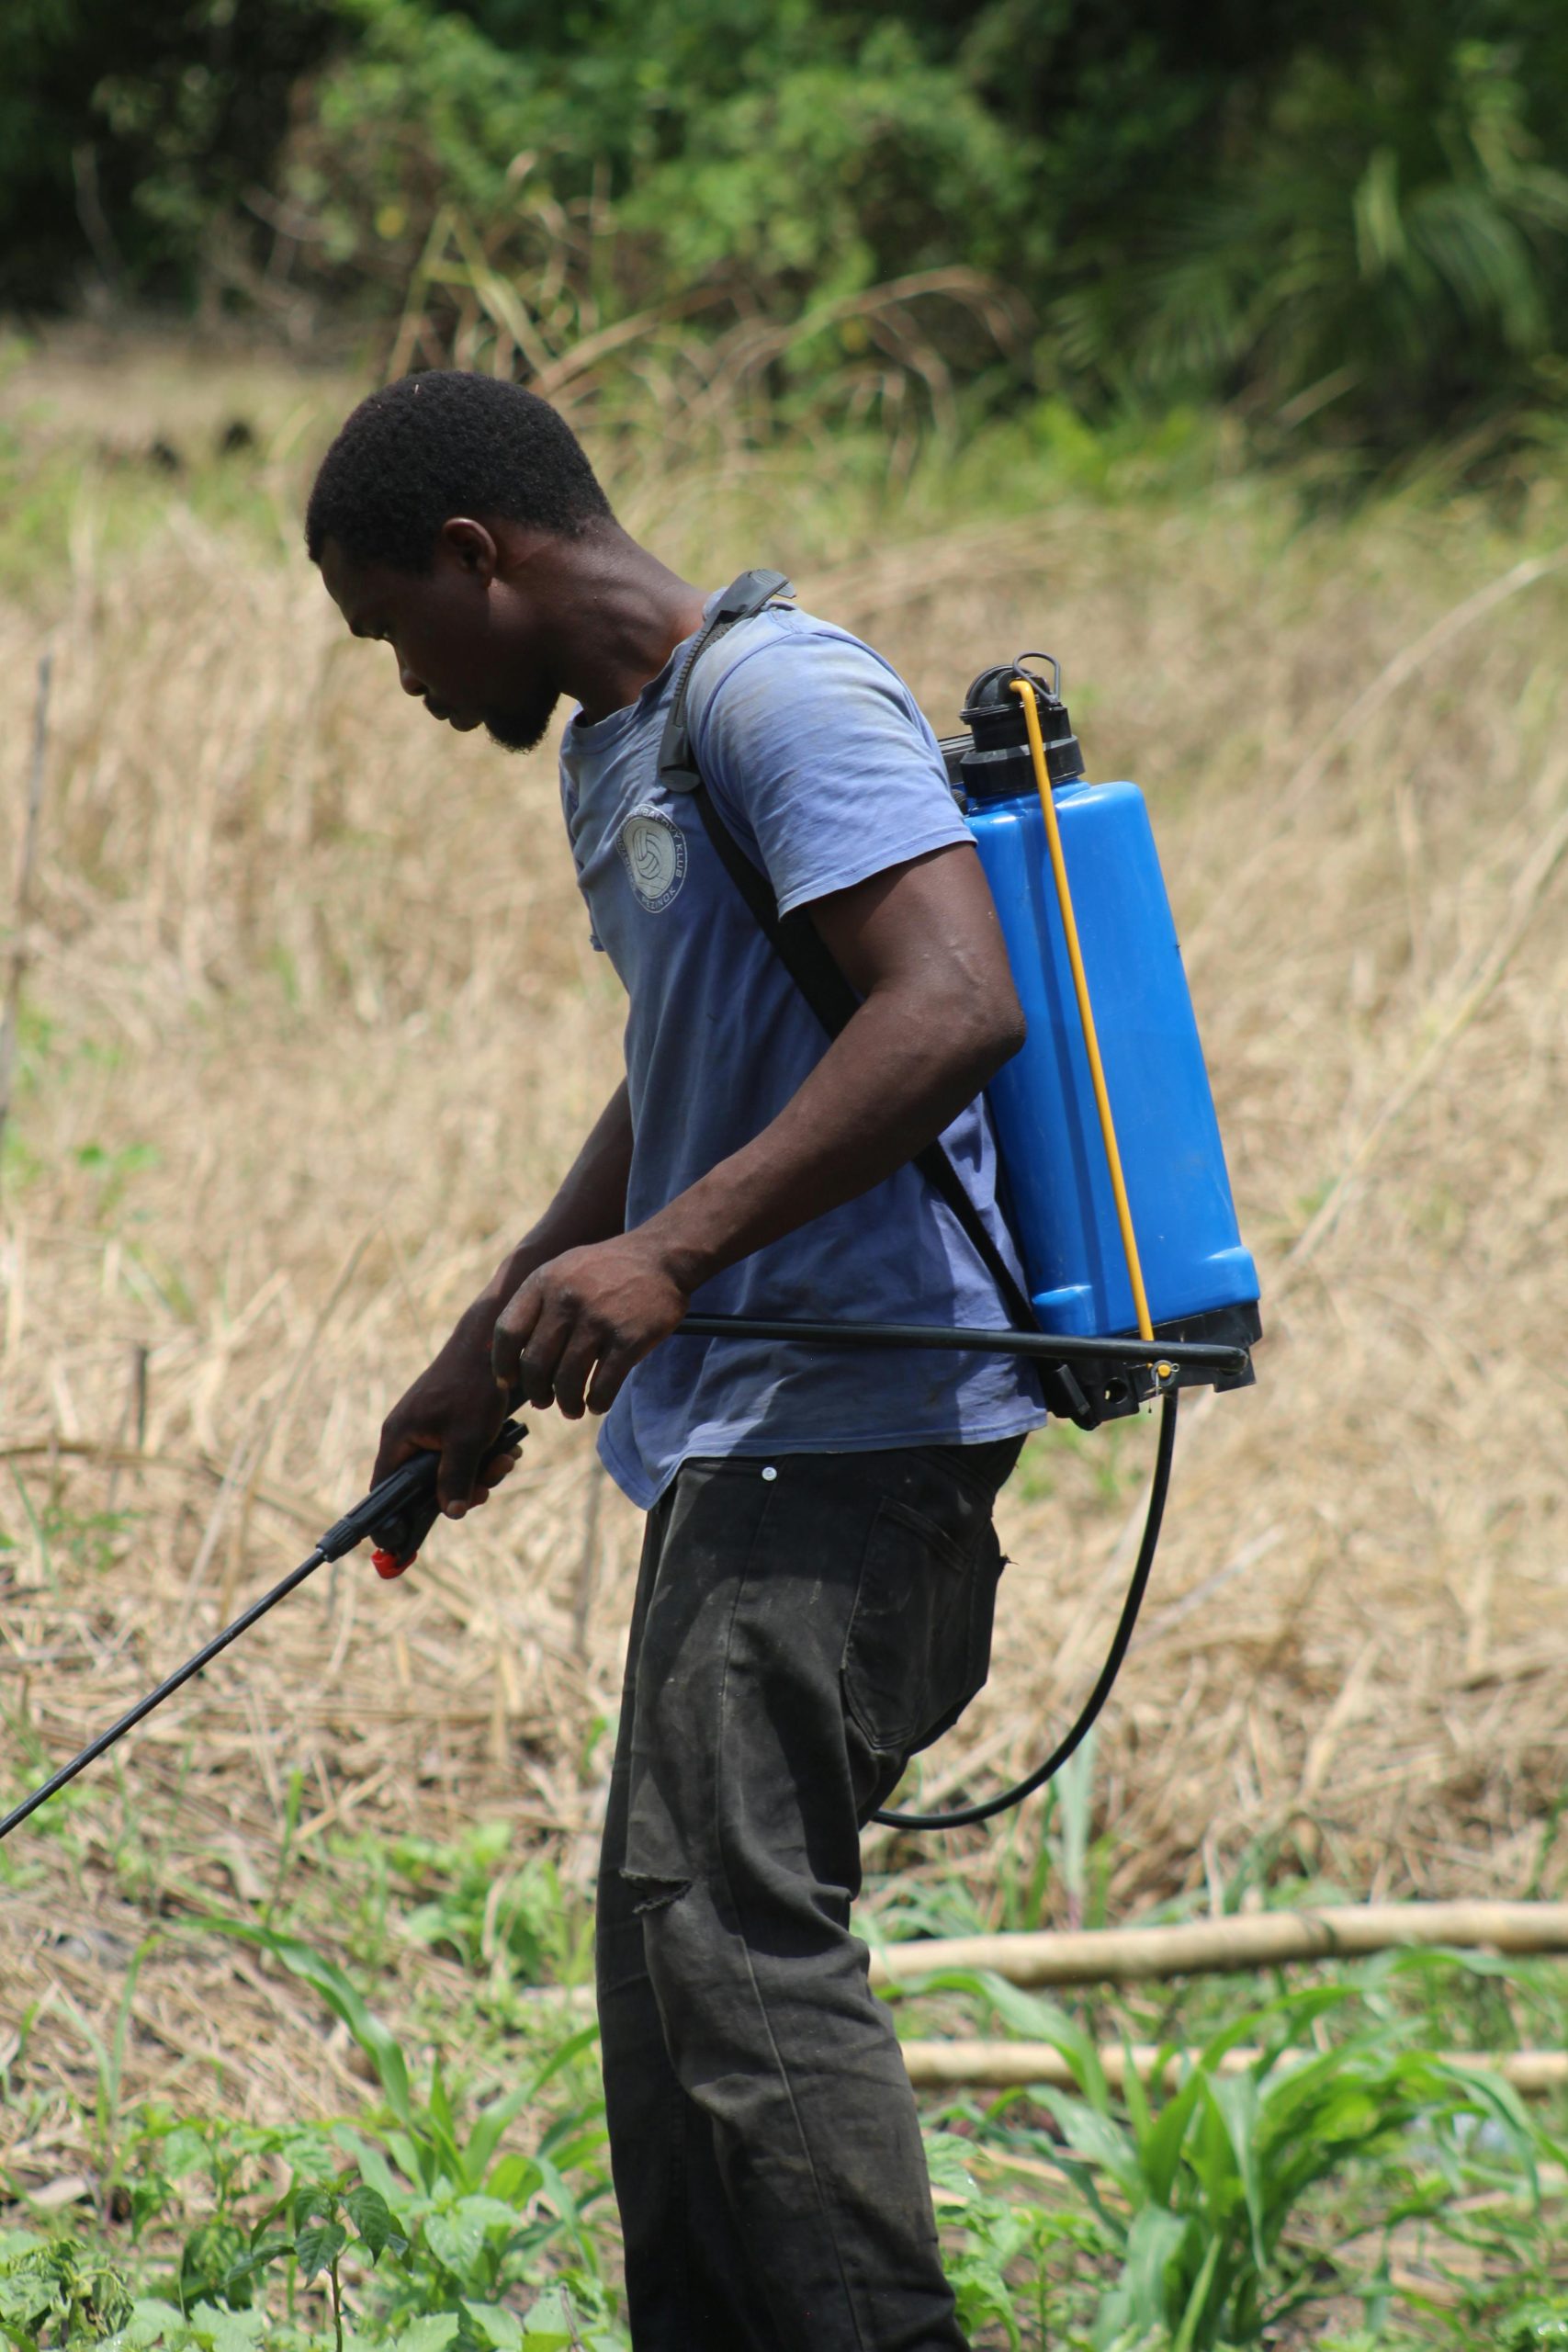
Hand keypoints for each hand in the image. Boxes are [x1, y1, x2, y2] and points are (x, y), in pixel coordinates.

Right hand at [372, 1316, 524, 1535]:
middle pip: (423, 1488)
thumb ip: (456, 1479)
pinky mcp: (450, 1424)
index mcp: (398, 1440)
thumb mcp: (468, 1440)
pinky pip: (462, 1454)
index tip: (398, 1549)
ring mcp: (429, 1429)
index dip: (390, 1522)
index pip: (383, 1493)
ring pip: (449, 1472)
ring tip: (505, 1460)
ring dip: (480, 1475)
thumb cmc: (474, 1388)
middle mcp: (407, 1436)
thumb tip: (450, 1513)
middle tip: (485, 1490)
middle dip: (459, 1493)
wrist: (492, 1343)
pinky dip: (485, 1458)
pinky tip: (508, 1450)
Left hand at [490, 1235, 688, 1417]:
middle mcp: (567, 1300)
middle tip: (545, 1401)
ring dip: (567, 1403)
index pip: (507, 1332)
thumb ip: (534, 1303)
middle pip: (536, 1363)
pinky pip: (604, 1385)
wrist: (662, 1256)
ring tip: (572, 1409)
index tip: (509, 1382)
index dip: (503, 1364)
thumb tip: (500, 1350)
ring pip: (568, 1380)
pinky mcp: (629, 1338)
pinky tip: (598, 1403)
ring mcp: (598, 1319)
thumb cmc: (608, 1269)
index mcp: (544, 1282)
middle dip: (537, 1391)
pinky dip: (598, 1402)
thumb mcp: (563, 1269)